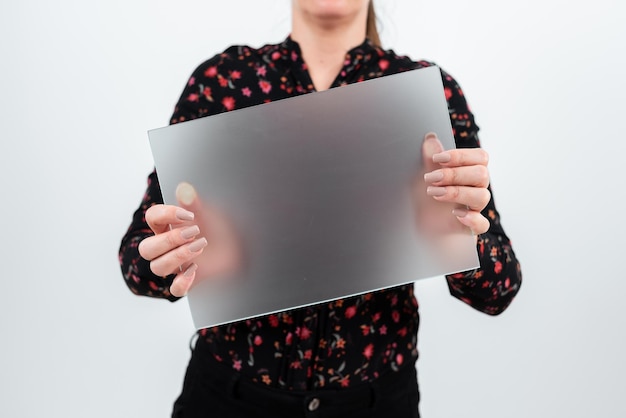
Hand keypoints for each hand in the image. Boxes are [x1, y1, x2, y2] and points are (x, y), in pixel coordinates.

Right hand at [138, 182, 240, 296]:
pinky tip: (195, 270)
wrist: (241, 247)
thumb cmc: (220, 228)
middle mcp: (168, 247)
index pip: (152, 218)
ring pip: (157, 267)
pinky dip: (182, 282)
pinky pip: (175, 289)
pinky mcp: (188, 280)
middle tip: (194, 232)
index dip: (165, 215)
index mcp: (169, 226)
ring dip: (176, 257)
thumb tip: (184, 189)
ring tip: (199, 247)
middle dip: (169, 240)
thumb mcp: (210, 214)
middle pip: (147, 248)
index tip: (189, 215)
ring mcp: (176, 265)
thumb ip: (195, 204)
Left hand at [420, 132, 490, 236]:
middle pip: (482, 174)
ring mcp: (474, 209)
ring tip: (433, 193)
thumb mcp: (423, 180)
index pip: (480, 157)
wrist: (418, 231)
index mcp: (467, 173)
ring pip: (482, 196)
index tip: (439, 158)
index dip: (461, 155)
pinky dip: (472, 219)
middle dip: (454, 174)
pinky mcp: (471, 229)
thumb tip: (430, 138)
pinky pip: (482, 224)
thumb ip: (429, 161)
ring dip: (456, 192)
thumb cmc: (424, 202)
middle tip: (430, 178)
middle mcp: (475, 189)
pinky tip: (455, 214)